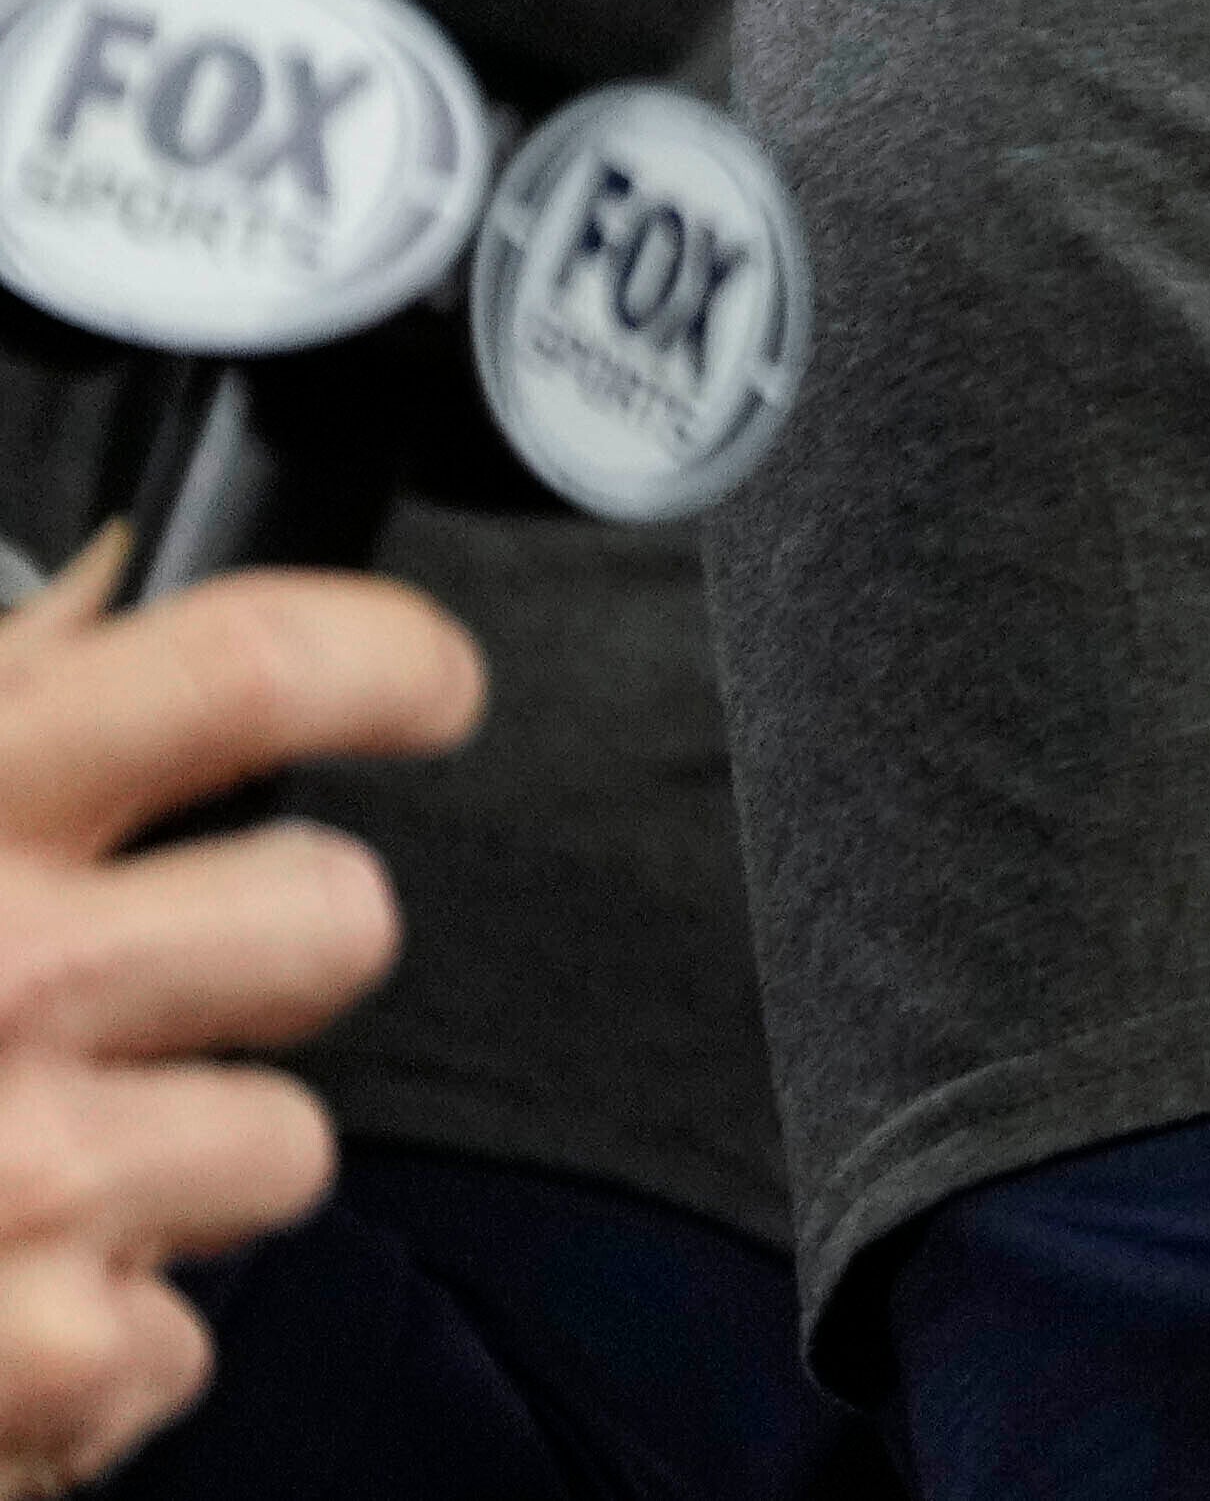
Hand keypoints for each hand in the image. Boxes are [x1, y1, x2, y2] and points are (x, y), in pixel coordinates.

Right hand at [0, 542, 482, 1492]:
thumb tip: (108, 595)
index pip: (248, 665)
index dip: (382, 659)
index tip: (421, 686)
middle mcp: (1, 977)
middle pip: (333, 919)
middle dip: (267, 962)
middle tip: (149, 993)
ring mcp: (26, 1174)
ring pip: (277, 1146)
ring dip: (174, 1170)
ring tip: (18, 1169)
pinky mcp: (28, 1361)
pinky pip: (170, 1343)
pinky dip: (86, 1355)